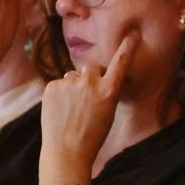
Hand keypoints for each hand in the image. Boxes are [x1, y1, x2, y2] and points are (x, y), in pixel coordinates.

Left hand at [39, 30, 135, 179]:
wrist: (66, 151)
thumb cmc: (92, 136)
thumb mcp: (108, 112)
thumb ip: (105, 91)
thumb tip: (96, 78)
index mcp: (109, 90)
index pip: (120, 61)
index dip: (127, 46)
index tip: (132, 33)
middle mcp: (90, 81)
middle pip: (92, 68)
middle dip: (91, 78)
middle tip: (86, 100)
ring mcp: (69, 83)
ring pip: (74, 77)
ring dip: (74, 87)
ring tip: (71, 110)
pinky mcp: (52, 86)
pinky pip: (59, 84)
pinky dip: (60, 94)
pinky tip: (60, 111)